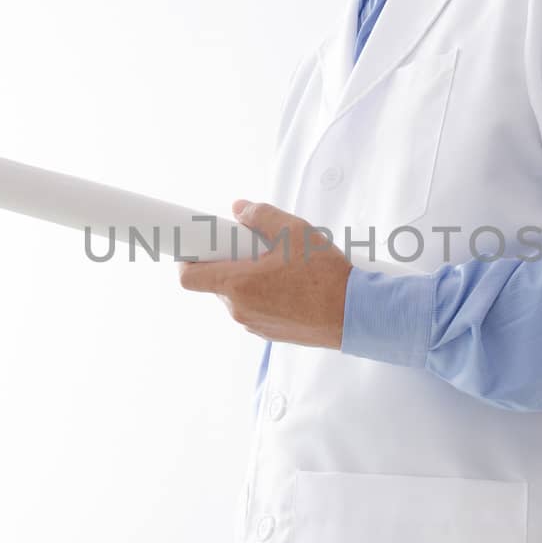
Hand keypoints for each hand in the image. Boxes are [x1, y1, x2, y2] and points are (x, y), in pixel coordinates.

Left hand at [178, 199, 352, 350]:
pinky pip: (254, 308)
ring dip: (248, 278)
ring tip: (280, 265)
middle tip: (254, 247)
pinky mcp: (269, 333)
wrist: (354, 314)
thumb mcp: (294, 232)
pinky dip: (262, 294)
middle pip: (216, 282)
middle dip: (229, 262)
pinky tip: (289, 284)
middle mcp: (240, 309)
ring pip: (237, 295)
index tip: (198, 245)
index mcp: (237, 284)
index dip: (187, 258)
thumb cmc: (325, 277)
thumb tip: (239, 209)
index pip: (188, 276)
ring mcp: (254, 324)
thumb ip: (260, 216)